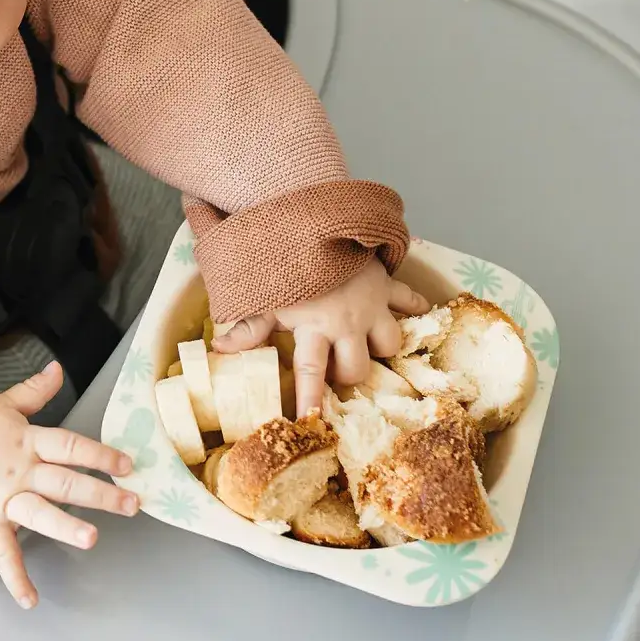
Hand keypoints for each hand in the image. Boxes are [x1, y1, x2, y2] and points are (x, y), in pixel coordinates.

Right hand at [0, 362, 139, 608]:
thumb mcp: (2, 404)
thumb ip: (35, 392)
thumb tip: (58, 368)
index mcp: (27, 442)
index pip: (69, 446)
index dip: (98, 454)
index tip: (125, 464)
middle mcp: (20, 472)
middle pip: (64, 483)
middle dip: (100, 494)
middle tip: (131, 505)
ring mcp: (4, 499)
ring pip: (38, 514)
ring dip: (65, 528)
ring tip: (91, 540)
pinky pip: (2, 552)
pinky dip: (15, 577)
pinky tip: (31, 599)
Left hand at [211, 257, 427, 416]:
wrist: (314, 218)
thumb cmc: (284, 261)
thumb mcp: (263, 296)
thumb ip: (247, 328)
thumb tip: (220, 350)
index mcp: (315, 328)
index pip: (313, 373)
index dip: (312, 399)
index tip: (311, 421)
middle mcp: (349, 322)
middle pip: (358, 368)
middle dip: (348, 376)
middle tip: (335, 371)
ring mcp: (372, 304)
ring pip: (390, 342)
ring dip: (380, 348)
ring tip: (366, 345)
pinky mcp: (386, 284)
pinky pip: (411, 300)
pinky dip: (416, 307)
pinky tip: (420, 314)